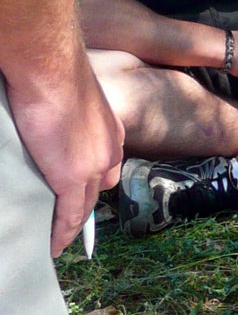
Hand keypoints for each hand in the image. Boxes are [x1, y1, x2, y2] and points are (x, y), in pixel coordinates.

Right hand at [6, 57, 122, 255]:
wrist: (50, 69)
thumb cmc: (53, 72)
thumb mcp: (72, 97)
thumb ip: (70, 117)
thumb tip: (53, 122)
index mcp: (110, 131)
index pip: (106, 165)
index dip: (94, 183)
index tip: (81, 196)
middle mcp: (110, 151)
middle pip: (99, 188)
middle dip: (83, 206)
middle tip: (67, 223)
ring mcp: (94, 166)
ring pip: (83, 205)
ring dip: (70, 224)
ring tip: (57, 240)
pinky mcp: (73, 176)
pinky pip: (68, 214)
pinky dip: (61, 232)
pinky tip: (53, 246)